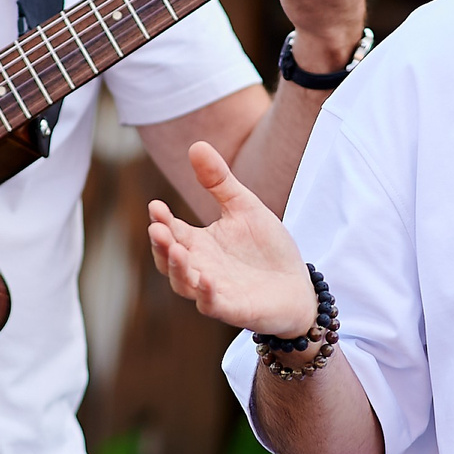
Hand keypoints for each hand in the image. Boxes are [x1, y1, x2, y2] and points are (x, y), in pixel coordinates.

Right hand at [147, 140, 317, 335]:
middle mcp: (199, 267)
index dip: (162, 220)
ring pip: (183, 283)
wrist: (297, 285)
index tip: (156, 205)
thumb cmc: (266, 248)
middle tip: (157, 228)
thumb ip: (219, 182)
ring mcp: (214, 290)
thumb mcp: (245, 207)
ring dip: (177, 268)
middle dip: (162, 245)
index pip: (172, 231)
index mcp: (199, 243)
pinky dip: (206, 294)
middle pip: (169, 259)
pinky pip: (212, 304)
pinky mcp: (232, 309)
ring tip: (177, 248)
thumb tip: (196, 144)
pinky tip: (206, 279)